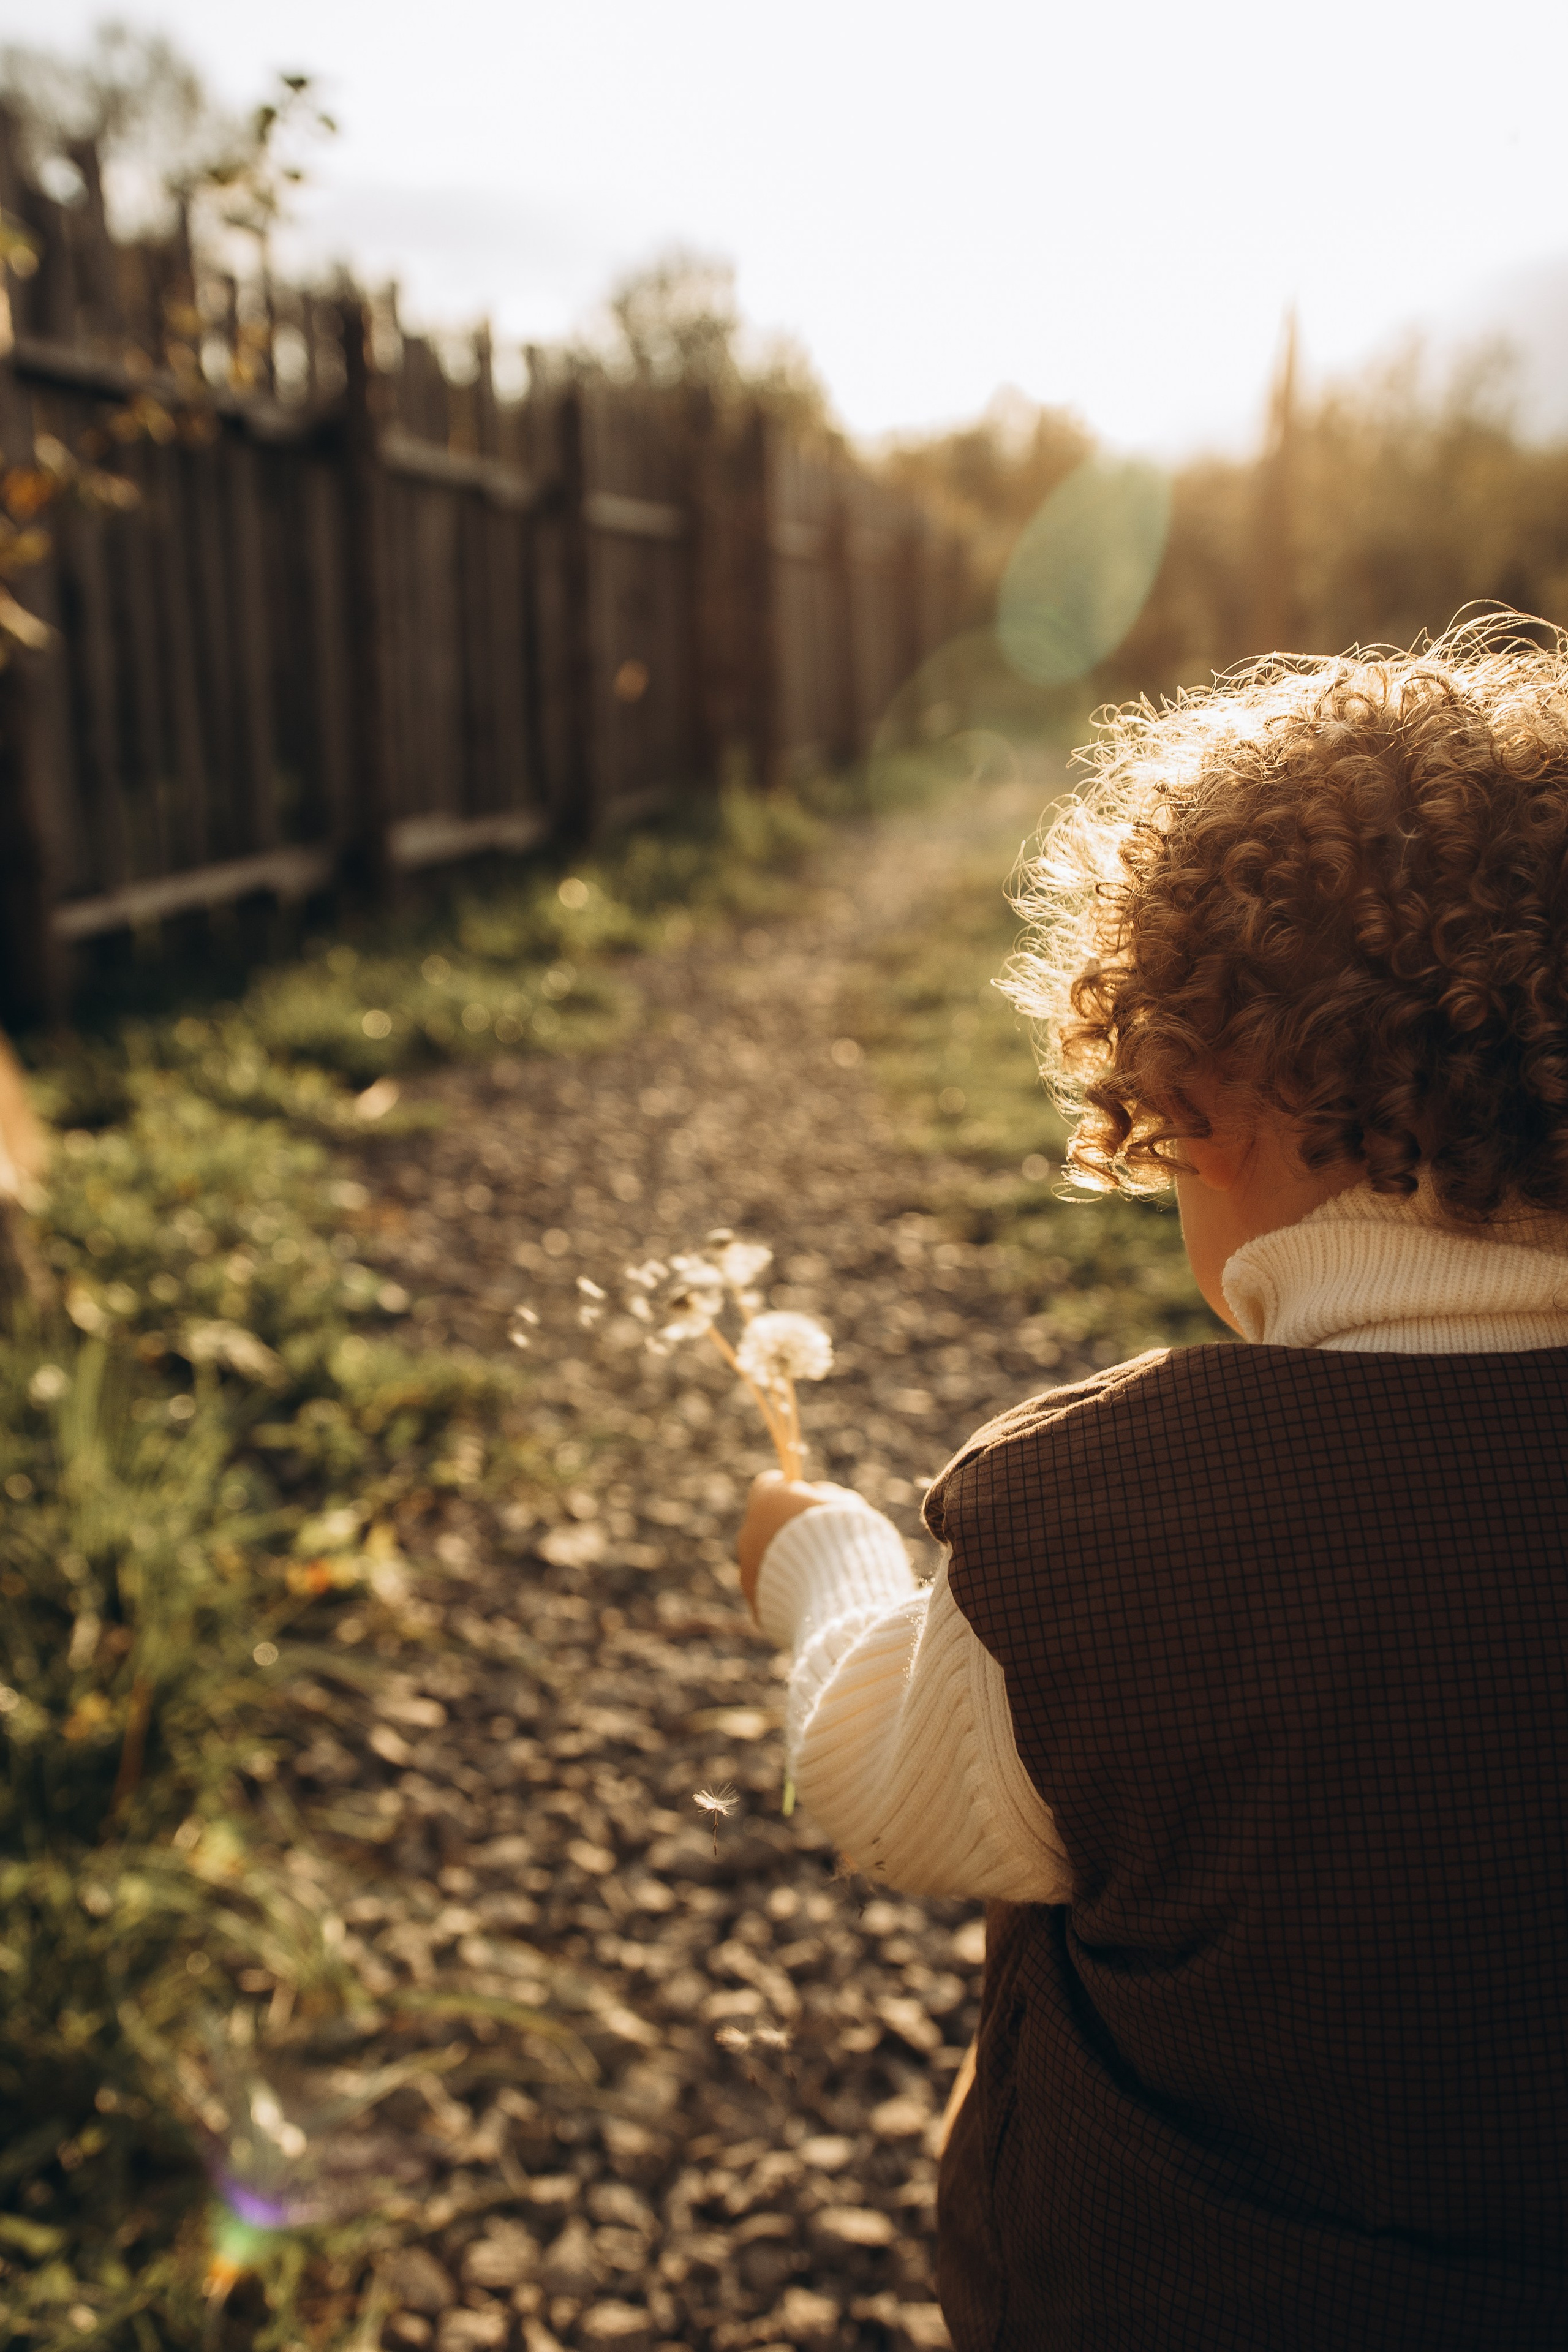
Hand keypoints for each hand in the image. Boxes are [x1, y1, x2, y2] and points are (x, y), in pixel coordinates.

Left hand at [736, 1471, 837, 1611]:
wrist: (842, 1596)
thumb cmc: (850, 1542)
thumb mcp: (847, 1506)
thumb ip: (827, 1497)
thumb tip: (818, 1496)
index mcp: (769, 1500)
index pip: (769, 1486)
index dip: (790, 1494)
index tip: (807, 1502)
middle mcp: (749, 1533)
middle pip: (765, 1526)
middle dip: (787, 1533)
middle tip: (821, 1545)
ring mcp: (749, 1571)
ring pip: (766, 1563)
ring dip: (788, 1566)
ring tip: (823, 1578)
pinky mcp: (757, 1604)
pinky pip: (772, 1595)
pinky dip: (789, 1596)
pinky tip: (814, 1601)